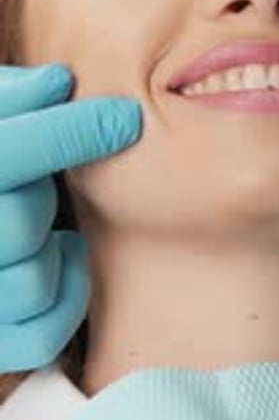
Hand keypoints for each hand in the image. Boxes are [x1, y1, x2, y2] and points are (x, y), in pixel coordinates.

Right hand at [0, 64, 141, 370]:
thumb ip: (9, 98)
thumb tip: (58, 82)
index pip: (6, 154)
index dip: (68, 133)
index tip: (125, 117)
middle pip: (19, 224)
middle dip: (43, 198)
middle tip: (43, 183)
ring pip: (30, 283)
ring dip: (54, 251)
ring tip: (50, 227)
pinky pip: (38, 337)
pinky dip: (65, 301)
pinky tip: (61, 262)